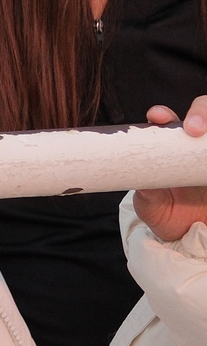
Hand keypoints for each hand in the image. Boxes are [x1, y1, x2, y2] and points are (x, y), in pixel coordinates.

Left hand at [134, 97, 206, 243]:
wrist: (186, 233)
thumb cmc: (163, 211)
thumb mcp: (151, 205)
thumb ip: (148, 196)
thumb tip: (144, 187)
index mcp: (166, 146)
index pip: (165, 120)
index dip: (162, 114)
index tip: (158, 116)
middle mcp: (193, 144)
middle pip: (201, 112)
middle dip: (200, 112)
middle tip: (195, 129)